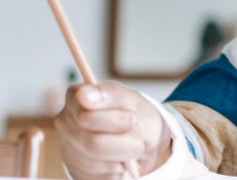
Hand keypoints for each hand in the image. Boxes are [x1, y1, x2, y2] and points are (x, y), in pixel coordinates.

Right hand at [55, 81, 171, 179]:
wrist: (143, 140)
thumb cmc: (136, 116)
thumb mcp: (133, 101)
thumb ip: (110, 94)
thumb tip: (84, 94)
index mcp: (76, 97)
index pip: (86, 116)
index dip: (115, 121)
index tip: (133, 119)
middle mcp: (65, 122)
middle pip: (92, 143)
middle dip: (124, 144)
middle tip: (138, 139)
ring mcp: (66, 147)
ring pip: (95, 164)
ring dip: (122, 158)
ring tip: (131, 149)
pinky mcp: (74, 169)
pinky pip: (97, 177)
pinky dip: (117, 171)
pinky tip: (121, 159)